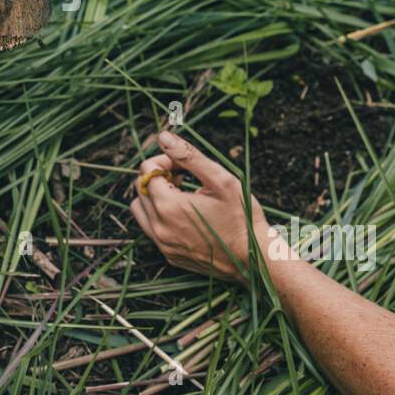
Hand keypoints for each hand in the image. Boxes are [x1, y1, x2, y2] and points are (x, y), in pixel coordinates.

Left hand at [129, 131, 268, 282]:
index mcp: (168, 206)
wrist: (254, 258)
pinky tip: (186, 216)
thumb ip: (189, 156)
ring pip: (140, 211)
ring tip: (181, 196)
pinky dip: (160, 218)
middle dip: (158, 178)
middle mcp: (159, 227)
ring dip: (154, 198)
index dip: (164, 161)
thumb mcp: (220, 180)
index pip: (147, 170)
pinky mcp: (169, 255)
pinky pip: (152, 230)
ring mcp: (163, 244)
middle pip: (140, 189)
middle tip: (182, 179)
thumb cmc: (241, 216)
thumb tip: (163, 136)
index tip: (183, 167)